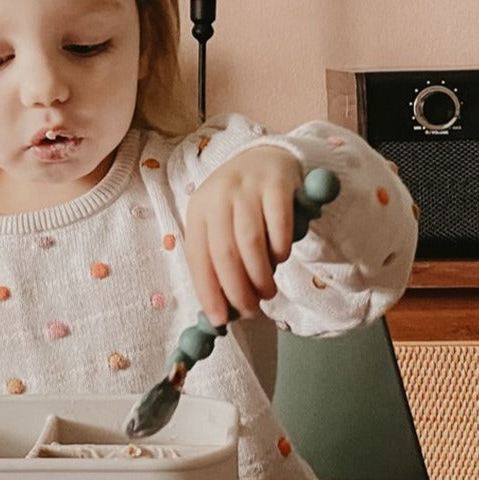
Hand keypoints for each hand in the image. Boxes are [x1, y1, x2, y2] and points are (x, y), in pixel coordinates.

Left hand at [184, 146, 303, 325]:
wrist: (268, 158)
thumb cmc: (241, 204)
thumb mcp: (221, 224)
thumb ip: (219, 260)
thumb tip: (222, 310)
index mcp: (198, 210)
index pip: (197, 257)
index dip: (208, 292)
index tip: (220, 320)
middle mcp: (218, 196)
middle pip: (224, 252)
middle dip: (237, 290)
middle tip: (251, 310)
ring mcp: (247, 187)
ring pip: (250, 242)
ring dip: (260, 275)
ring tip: (267, 291)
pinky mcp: (277, 185)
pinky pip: (278, 225)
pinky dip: (280, 249)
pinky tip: (281, 257)